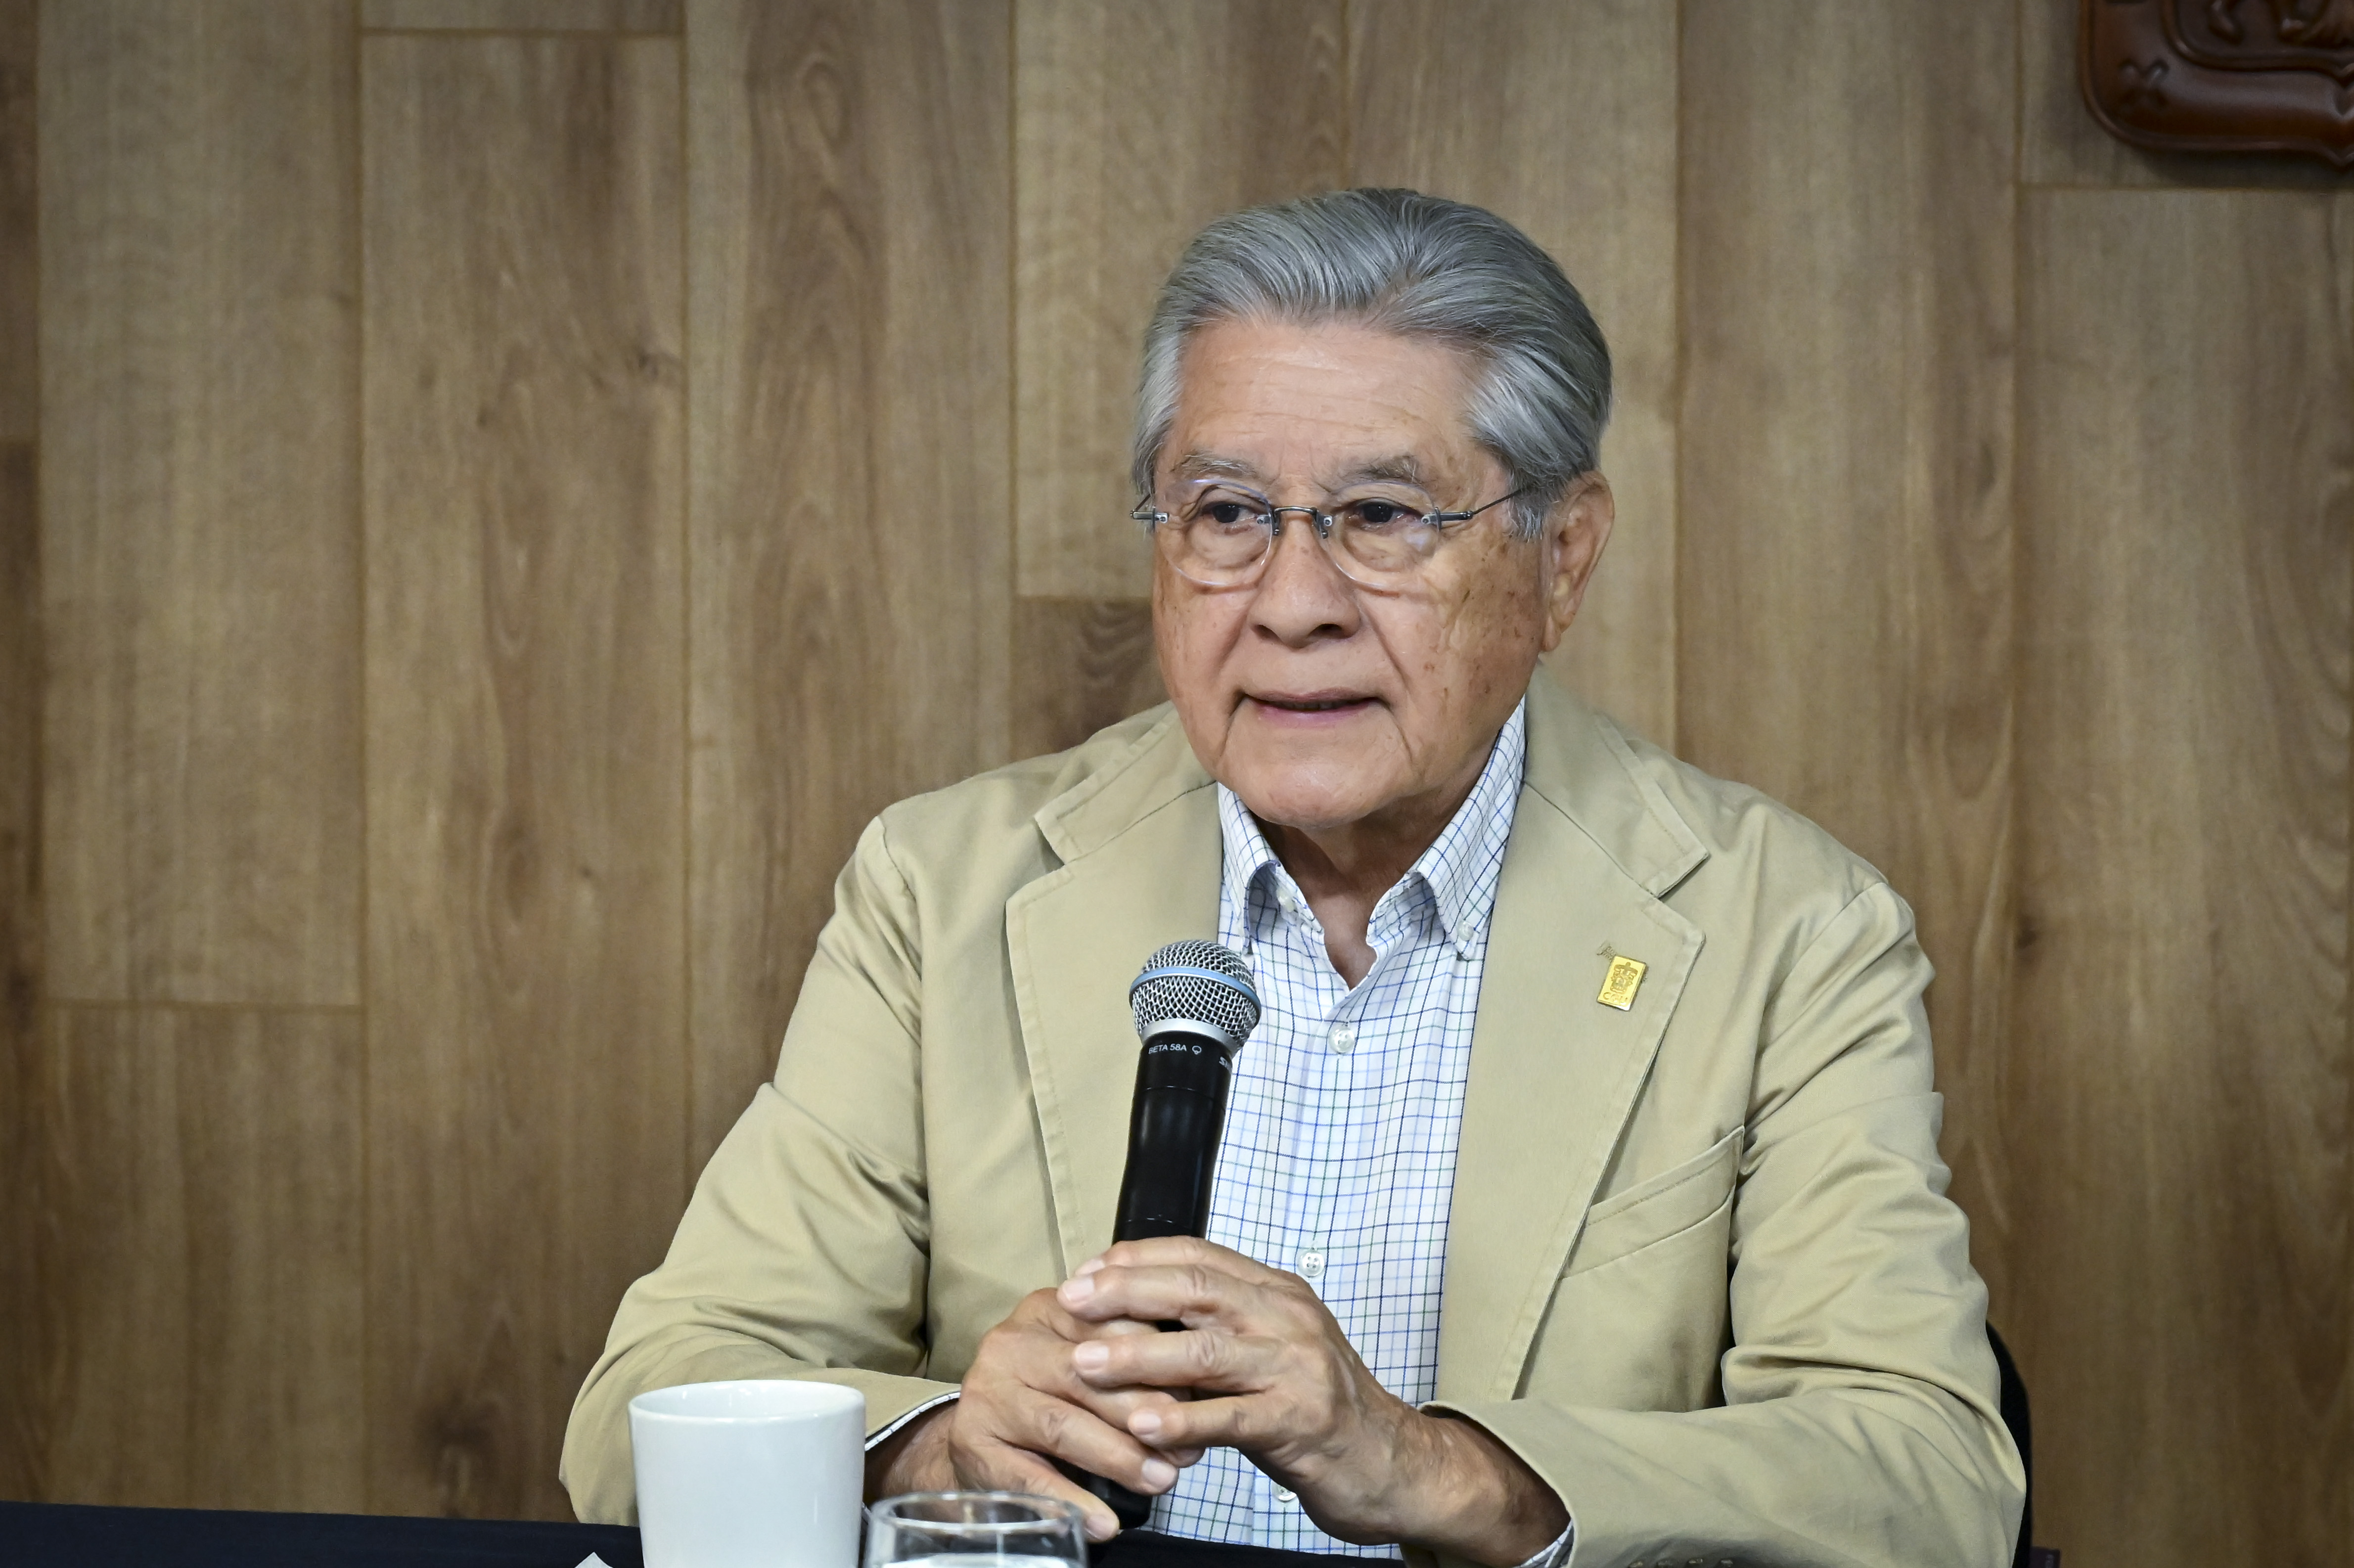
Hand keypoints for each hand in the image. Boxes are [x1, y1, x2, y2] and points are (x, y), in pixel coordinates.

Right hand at [863, 1287, 1203, 1540]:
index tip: (1202, 1398)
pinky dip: (1071, 1500)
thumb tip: (1202, 1391)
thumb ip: (1134, 1361)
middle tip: (1189, 1450)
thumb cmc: (1056, 1392)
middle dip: (1145, 1413)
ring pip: (1062, 1425)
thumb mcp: (1091, 1360)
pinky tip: (1106, 1523)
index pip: (1110, 1324)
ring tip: (1162, 1482)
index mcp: (1048, 1309)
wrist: (982, 1429)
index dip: (1159, 1362)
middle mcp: (1011, 1342)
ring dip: (1118, 1458)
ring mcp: (986, 1392)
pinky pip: (1027, 1477)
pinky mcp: (971, 1442)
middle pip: (1087, 1375)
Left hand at [1056, 1237, 1566, 1566]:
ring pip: (1206, 1350)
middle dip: (1125, 1292)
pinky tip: (1141, 1424)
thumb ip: (1218, 1325)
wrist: (1392, 1462)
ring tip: (1085, 1362)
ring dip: (1138, 1356)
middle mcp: (1288, 1317)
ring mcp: (1298, 1367)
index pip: (1198, 1256)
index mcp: (1276, 1292)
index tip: (1086, 1271)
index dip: (1137, 1259)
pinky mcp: (1302, 1421)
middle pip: (1196, 1289)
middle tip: (1069, 1301)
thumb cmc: (1315, 1407)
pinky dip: (1182, 1420)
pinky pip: (1231, 1417)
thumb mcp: (1269, 1349)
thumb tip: (1137, 1307)